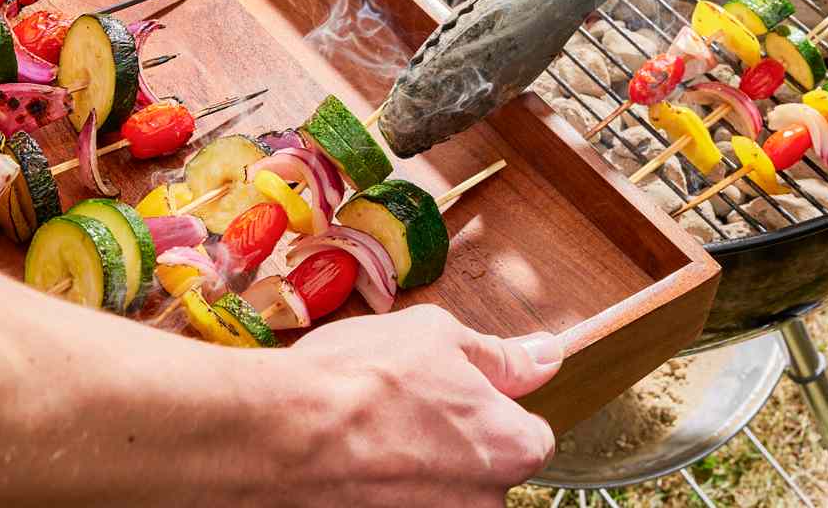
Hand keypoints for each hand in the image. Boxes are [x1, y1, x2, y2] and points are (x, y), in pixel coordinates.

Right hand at [287, 305, 562, 504]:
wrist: (281, 434)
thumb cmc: (360, 381)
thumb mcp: (438, 337)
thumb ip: (500, 356)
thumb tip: (545, 357)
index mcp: (511, 448)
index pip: (533, 437)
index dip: (496, 411)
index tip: (460, 397)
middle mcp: (484, 503)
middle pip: (486, 473)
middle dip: (454, 446)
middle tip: (405, 413)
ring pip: (441, 495)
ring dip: (417, 472)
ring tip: (373, 438)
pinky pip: (400, 506)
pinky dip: (382, 491)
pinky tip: (355, 467)